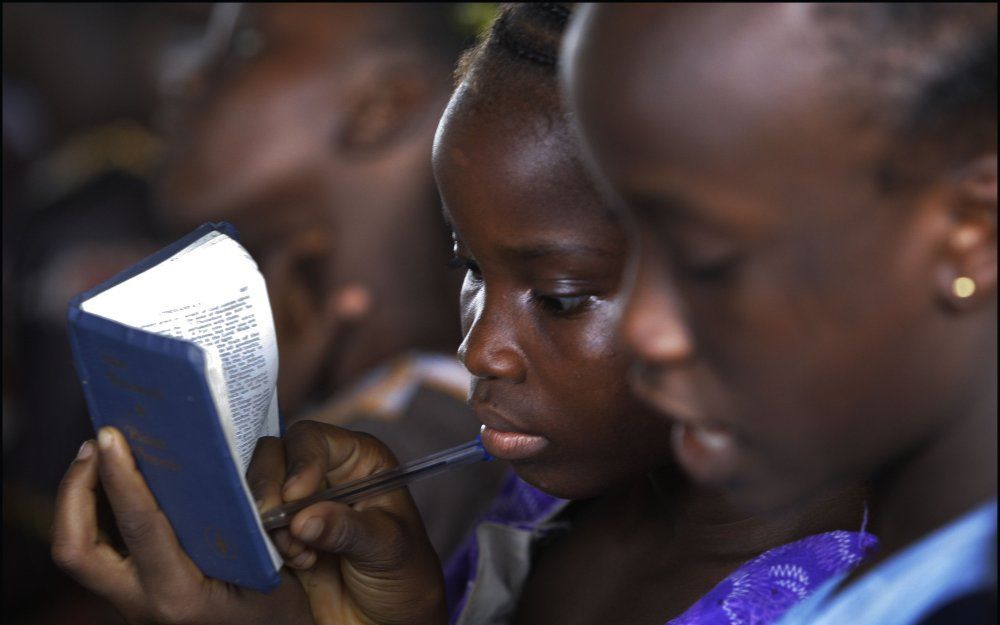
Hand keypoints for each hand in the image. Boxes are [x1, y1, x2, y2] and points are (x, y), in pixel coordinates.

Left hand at [51, 427, 314, 624]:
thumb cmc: (277, 612)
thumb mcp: (274, 568)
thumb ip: (252, 526)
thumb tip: (224, 469)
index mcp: (179, 596)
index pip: (139, 527)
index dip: (120, 476)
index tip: (112, 437)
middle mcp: (142, 604)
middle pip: (74, 548)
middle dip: (74, 490)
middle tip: (96, 445)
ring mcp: (130, 604)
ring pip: (76, 550)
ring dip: (78, 499)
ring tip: (100, 456)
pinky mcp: (131, 597)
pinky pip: (95, 551)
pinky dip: (94, 512)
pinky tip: (115, 485)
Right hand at [247, 421, 446, 624]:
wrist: (388, 619)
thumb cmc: (404, 573)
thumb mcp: (387, 547)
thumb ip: (346, 529)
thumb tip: (303, 520)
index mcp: (358, 461)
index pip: (313, 440)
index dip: (299, 461)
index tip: (294, 495)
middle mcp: (325, 474)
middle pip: (275, 457)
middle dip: (269, 489)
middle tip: (275, 522)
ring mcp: (300, 505)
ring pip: (259, 491)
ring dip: (269, 522)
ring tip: (301, 553)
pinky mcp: (282, 535)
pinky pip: (255, 528)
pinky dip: (266, 544)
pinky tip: (299, 562)